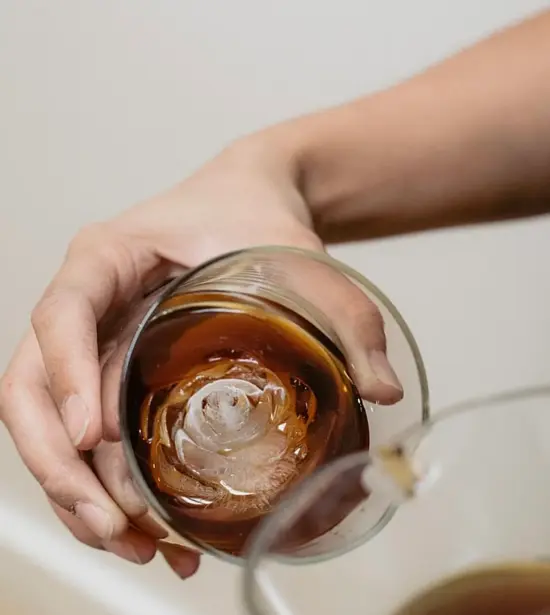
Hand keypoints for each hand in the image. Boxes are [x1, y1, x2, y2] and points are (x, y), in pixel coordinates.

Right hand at [0, 139, 401, 577]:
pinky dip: (105, 481)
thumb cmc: (253, 213)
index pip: (61, 312)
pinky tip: (147, 527)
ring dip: (78, 492)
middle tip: (117, 526)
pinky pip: (89, 429)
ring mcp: (95, 339)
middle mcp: (88, 300)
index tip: (92, 434)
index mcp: (108, 256)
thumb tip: (381, 390)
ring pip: (51, 423)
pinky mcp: (114, 366)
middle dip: (63, 466)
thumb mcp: (296, 250)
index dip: (63, 373)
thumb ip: (344, 312)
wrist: (247, 200)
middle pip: (34, 387)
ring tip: (136, 546)